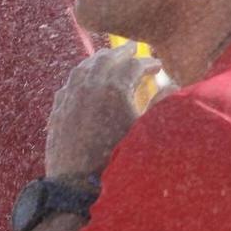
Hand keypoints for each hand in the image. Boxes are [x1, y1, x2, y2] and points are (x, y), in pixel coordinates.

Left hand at [45, 45, 159, 177]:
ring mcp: (70, 98)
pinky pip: (68, 84)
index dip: (149, 63)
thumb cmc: (116, 156)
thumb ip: (160, 104)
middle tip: (133, 48)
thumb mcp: (145, 130)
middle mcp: (90, 87)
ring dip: (98, 60)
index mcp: (115, 88)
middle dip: (122, 52)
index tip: (158, 65)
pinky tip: (83, 79)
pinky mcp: (58, 111)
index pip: (134, 65)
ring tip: (108, 57)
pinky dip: (79, 75)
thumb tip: (172, 86)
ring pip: (83, 68)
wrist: (78, 182)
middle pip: (106, 59)